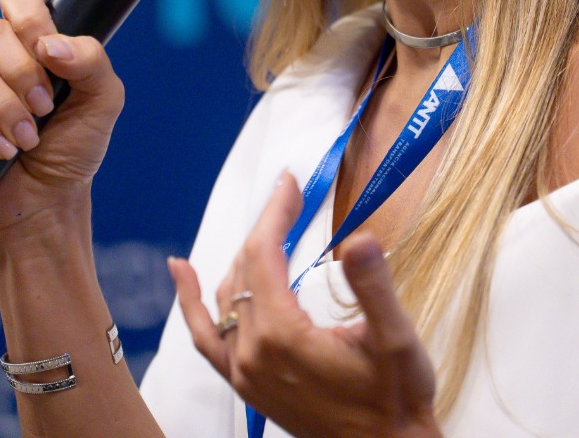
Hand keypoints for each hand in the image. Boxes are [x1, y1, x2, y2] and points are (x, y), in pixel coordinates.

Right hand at [0, 0, 126, 231]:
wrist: (49, 200)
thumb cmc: (74, 146)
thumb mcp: (103, 100)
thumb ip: (91, 60)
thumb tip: (50, 45)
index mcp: (30, 43)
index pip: (17, 0)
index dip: (29, 18)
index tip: (49, 53)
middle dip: (24, 75)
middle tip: (45, 110)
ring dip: (5, 108)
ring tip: (27, 139)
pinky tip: (0, 149)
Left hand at [170, 174, 440, 437]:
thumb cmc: (396, 396)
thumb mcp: (396, 339)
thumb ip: (374, 287)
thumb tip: (360, 239)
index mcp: (283, 334)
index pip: (264, 254)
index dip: (276, 212)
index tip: (291, 182)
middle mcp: (253, 352)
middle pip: (244, 269)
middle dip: (266, 226)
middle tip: (291, 195)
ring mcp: (244, 371)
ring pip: (226, 298)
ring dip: (243, 257)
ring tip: (267, 224)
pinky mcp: (246, 385)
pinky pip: (207, 338)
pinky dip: (193, 303)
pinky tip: (182, 273)